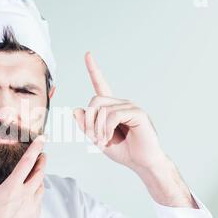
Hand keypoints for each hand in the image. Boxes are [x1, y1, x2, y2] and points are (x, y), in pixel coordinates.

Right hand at [0, 136, 45, 217]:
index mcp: (12, 188)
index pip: (27, 163)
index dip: (36, 148)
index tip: (42, 139)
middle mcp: (26, 196)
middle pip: (40, 173)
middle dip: (42, 161)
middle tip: (42, 155)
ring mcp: (32, 208)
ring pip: (41, 188)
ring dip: (40, 178)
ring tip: (36, 174)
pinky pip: (39, 202)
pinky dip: (37, 194)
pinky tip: (31, 195)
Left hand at [74, 52, 167, 171]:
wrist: (141, 163)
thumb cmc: (123, 151)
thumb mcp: (98, 139)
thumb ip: (86, 126)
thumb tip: (76, 109)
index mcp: (112, 108)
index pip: (101, 85)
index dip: (94, 70)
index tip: (88, 54)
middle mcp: (121, 103)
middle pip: (94, 101)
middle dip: (88, 121)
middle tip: (93, 138)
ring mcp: (130, 106)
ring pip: (102, 109)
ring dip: (97, 128)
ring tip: (102, 141)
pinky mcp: (137, 113)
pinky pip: (113, 115)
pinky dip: (106, 129)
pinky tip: (109, 138)